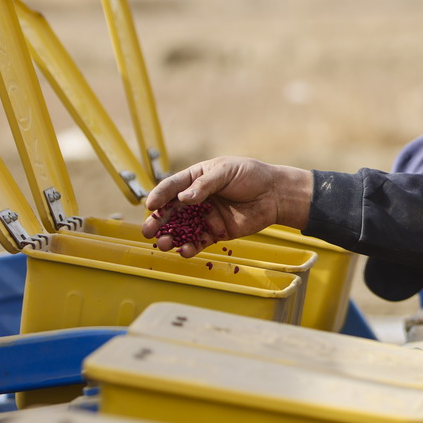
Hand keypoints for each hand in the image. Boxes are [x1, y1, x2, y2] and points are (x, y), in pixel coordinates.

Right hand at [141, 157, 312, 256]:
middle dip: (159, 222)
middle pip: (173, 211)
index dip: (160, 196)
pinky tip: (185, 250)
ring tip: (163, 244)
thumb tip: (184, 198)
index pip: (173, 187)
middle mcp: (198, 198)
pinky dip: (191, 247)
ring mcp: (206, 216)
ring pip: (183, 229)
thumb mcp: (226, 172)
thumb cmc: (251, 175)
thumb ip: (205, 185)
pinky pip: (200, 241)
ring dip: (171, 238)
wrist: (275, 194)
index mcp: (196, 178)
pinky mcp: (217, 232)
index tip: (150, 205)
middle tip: (148, 231)